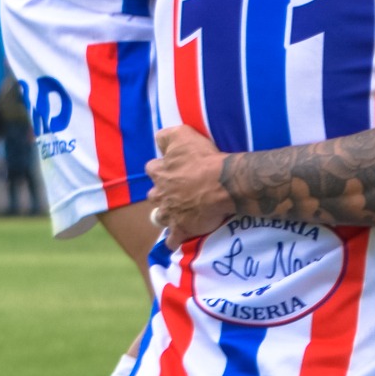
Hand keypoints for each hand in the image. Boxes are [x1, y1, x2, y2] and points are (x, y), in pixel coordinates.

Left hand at [144, 125, 234, 244]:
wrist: (222, 183)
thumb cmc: (204, 159)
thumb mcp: (183, 135)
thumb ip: (166, 136)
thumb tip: (157, 139)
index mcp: (160, 173)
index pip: (152, 169)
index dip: (161, 168)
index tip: (171, 169)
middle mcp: (160, 194)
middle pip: (153, 196)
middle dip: (161, 195)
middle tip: (175, 193)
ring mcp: (170, 214)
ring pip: (159, 218)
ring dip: (165, 216)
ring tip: (175, 215)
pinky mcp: (181, 229)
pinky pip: (172, 240)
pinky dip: (174, 240)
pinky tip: (179, 238)